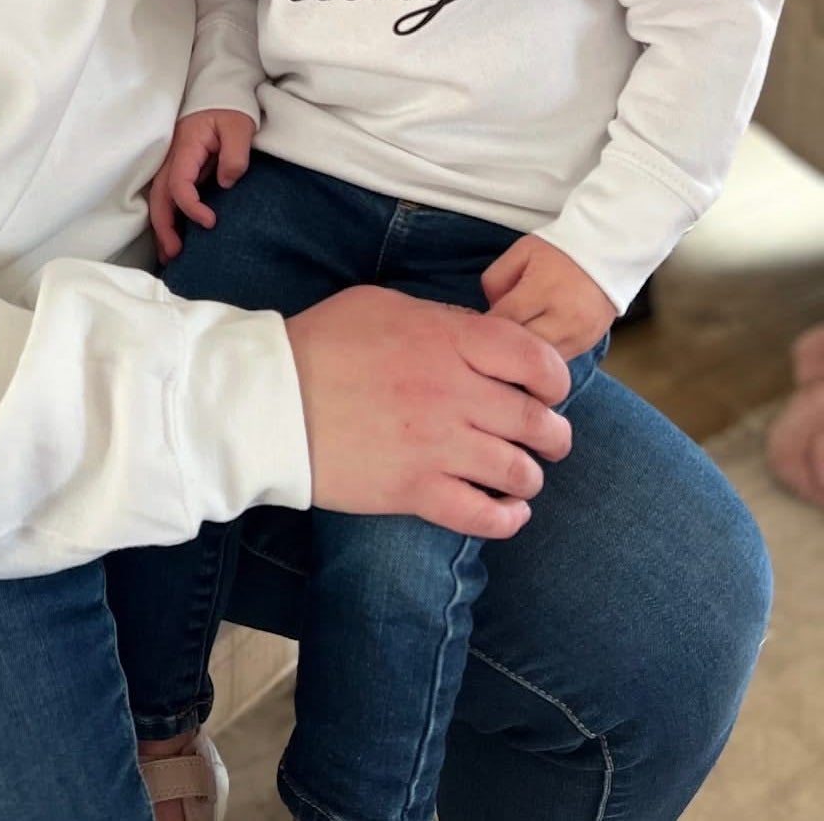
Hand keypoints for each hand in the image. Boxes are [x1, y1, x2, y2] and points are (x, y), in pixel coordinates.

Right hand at [147, 109, 255, 262]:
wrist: (222, 90)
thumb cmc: (231, 108)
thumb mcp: (239, 127)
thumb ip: (235, 155)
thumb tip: (226, 183)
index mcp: (186, 146)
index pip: (179, 184)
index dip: (191, 207)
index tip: (211, 221)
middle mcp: (174, 156)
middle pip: (160, 196)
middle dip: (164, 227)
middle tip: (176, 254)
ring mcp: (174, 161)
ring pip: (160, 198)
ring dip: (163, 225)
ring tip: (170, 254)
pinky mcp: (181, 166)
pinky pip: (169, 194)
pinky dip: (169, 215)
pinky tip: (175, 234)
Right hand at [285, 285, 572, 538]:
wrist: (270, 399)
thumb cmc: (321, 343)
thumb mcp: (384, 305)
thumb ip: (441, 320)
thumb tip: (477, 338)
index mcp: (448, 341)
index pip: (535, 359)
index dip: (553, 378)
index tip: (547, 388)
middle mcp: (454, 394)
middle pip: (538, 422)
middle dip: (553, 434)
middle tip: (547, 438)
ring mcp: (437, 446)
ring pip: (520, 472)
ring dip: (529, 475)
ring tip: (518, 474)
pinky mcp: (415, 491)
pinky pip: (484, 516)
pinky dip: (506, 518)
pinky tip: (505, 511)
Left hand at [482, 234, 616, 359]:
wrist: (606, 254)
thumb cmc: (558, 252)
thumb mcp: (520, 252)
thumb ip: (496, 279)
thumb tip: (490, 310)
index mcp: (543, 290)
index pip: (506, 318)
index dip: (486, 325)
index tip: (476, 326)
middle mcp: (564, 317)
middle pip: (523, 347)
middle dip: (504, 344)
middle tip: (492, 339)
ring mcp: (579, 335)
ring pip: (541, 361)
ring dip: (524, 355)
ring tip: (513, 344)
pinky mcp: (589, 345)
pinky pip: (558, 361)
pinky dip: (543, 357)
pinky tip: (534, 346)